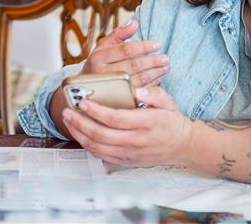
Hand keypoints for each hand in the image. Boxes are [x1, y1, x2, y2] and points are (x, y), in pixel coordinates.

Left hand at [61, 86, 191, 166]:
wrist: (182, 146)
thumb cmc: (171, 122)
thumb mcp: (167, 102)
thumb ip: (152, 93)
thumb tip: (136, 89)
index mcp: (145, 123)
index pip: (115, 118)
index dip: (96, 111)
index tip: (83, 102)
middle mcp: (135, 140)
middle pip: (100, 134)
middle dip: (80, 122)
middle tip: (68, 111)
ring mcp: (129, 153)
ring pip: (97, 147)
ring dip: (79, 134)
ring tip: (69, 120)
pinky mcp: (125, 161)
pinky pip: (101, 155)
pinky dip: (87, 145)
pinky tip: (80, 134)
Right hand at [81, 20, 168, 87]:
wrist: (86, 87)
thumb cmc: (98, 63)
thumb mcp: (103, 46)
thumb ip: (119, 34)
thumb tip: (135, 24)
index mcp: (99, 57)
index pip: (125, 50)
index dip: (143, 46)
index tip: (157, 44)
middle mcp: (103, 73)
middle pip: (133, 65)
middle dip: (152, 61)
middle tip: (166, 57)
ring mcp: (111, 88)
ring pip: (138, 79)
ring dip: (155, 73)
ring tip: (165, 66)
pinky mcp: (118, 98)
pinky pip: (139, 91)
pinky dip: (151, 84)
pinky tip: (159, 77)